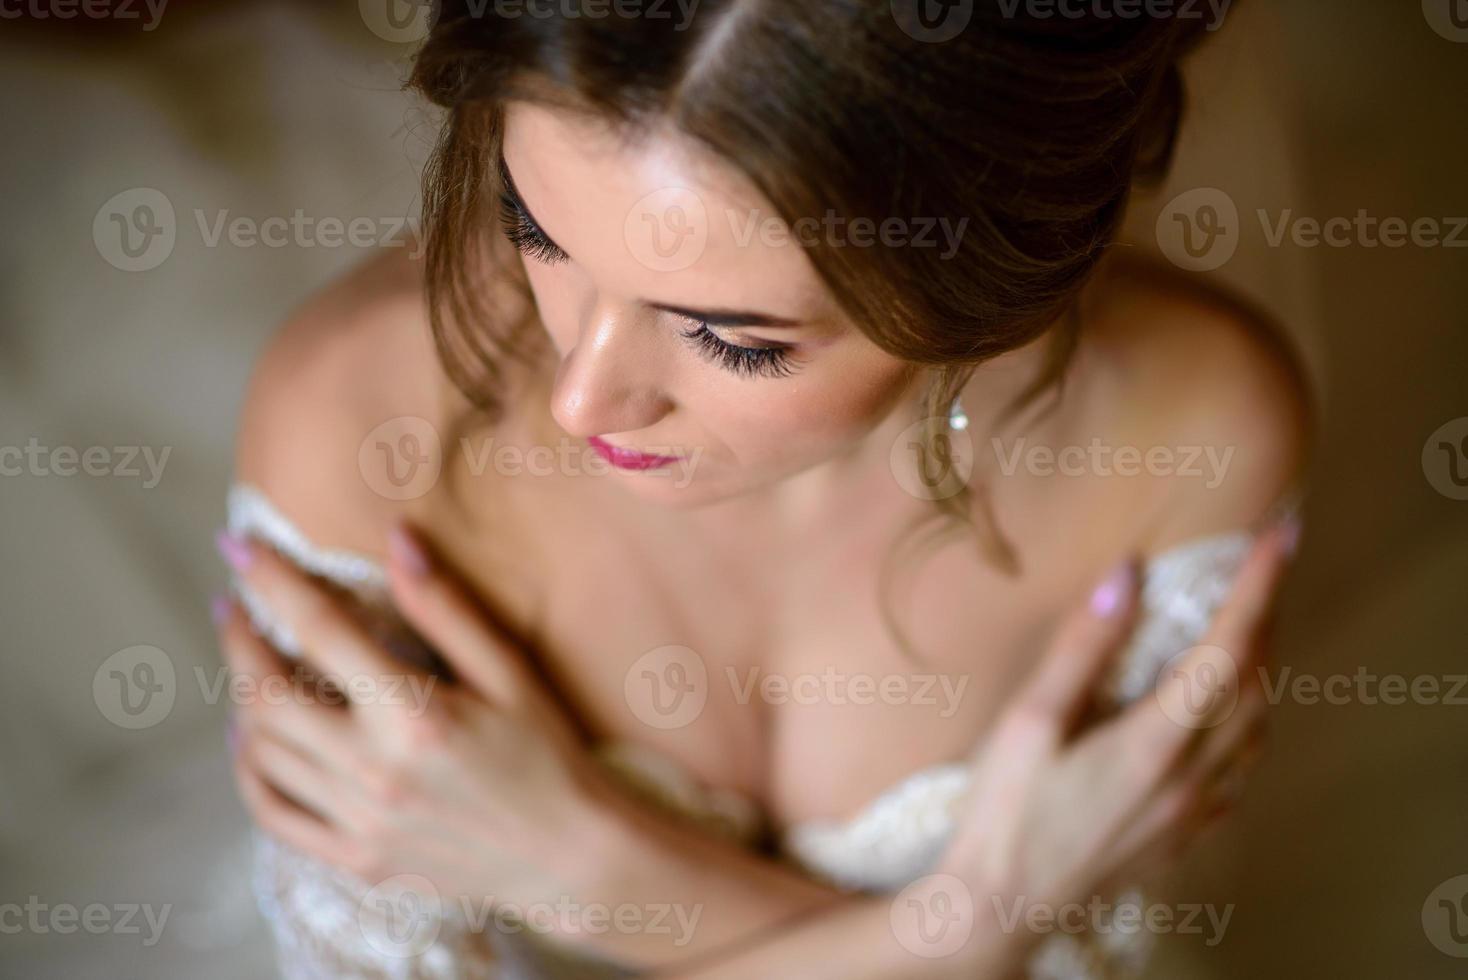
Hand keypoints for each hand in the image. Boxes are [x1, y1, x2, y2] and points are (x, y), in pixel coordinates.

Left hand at [216, 522, 611, 908]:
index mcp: (413, 716)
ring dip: (243, 702)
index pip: (319, 633)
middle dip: (238, 643)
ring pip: (262, 753)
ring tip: (253, 670)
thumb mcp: (508, 672)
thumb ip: (445, 607)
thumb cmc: (545, 753)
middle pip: (267, 697)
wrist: (567, 855)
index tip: (239, 547)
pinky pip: (273, 814)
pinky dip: (249, 773)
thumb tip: (398, 539)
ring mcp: (359, 822)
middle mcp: (374, 771)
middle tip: (235, 610)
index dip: (271, 582)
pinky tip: (253, 742)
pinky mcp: (355, 859)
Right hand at [939, 516, 1297, 916]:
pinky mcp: (1181, 838)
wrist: (1001, 909)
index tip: (1280, 536)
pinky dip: (1248, 727)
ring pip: (1254, 732)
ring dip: (1262, 674)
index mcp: (1154, 743)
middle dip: (1265, 621)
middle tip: (1265, 571)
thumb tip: (1127, 575)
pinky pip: (1239, 772)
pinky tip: (1229, 719)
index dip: (1257, 589)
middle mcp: (1190, 777)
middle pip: (1253, 687)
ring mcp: (1191, 813)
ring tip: (1251, 632)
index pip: (1225, 651)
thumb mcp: (1027, 723)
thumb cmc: (1005, 814)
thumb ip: (1082, 648)